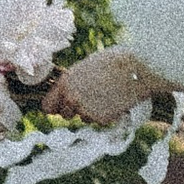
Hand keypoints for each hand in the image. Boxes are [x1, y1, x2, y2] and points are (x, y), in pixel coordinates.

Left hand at [45, 47, 160, 125]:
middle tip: (90, 98)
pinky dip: (107, 114)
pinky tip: (115, 101)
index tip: (62, 105)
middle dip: (75, 109)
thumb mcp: (86, 67)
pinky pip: (100, 120)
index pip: (47, 107)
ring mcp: (86, 111)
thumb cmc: (113, 62)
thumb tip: (67, 93)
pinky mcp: (101, 119)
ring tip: (107, 96)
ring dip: (92, 112)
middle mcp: (71, 99)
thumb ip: (73, 81)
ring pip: (84, 118)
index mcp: (65, 83)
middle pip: (65, 115)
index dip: (56, 105)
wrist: (136, 69)